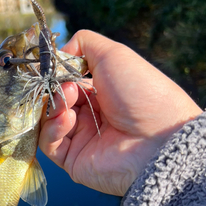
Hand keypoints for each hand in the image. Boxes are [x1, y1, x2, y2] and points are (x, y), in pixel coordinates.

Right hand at [39, 30, 202, 195]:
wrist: (158, 137)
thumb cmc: (140, 92)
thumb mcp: (114, 55)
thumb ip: (84, 43)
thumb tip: (59, 54)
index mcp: (100, 94)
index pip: (65, 83)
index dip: (56, 76)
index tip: (53, 69)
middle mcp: (89, 117)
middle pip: (53, 102)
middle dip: (55, 91)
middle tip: (67, 87)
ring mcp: (81, 140)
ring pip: (47, 122)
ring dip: (52, 108)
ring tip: (69, 100)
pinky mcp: (73, 161)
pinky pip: (49, 145)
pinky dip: (52, 129)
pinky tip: (68, 119)